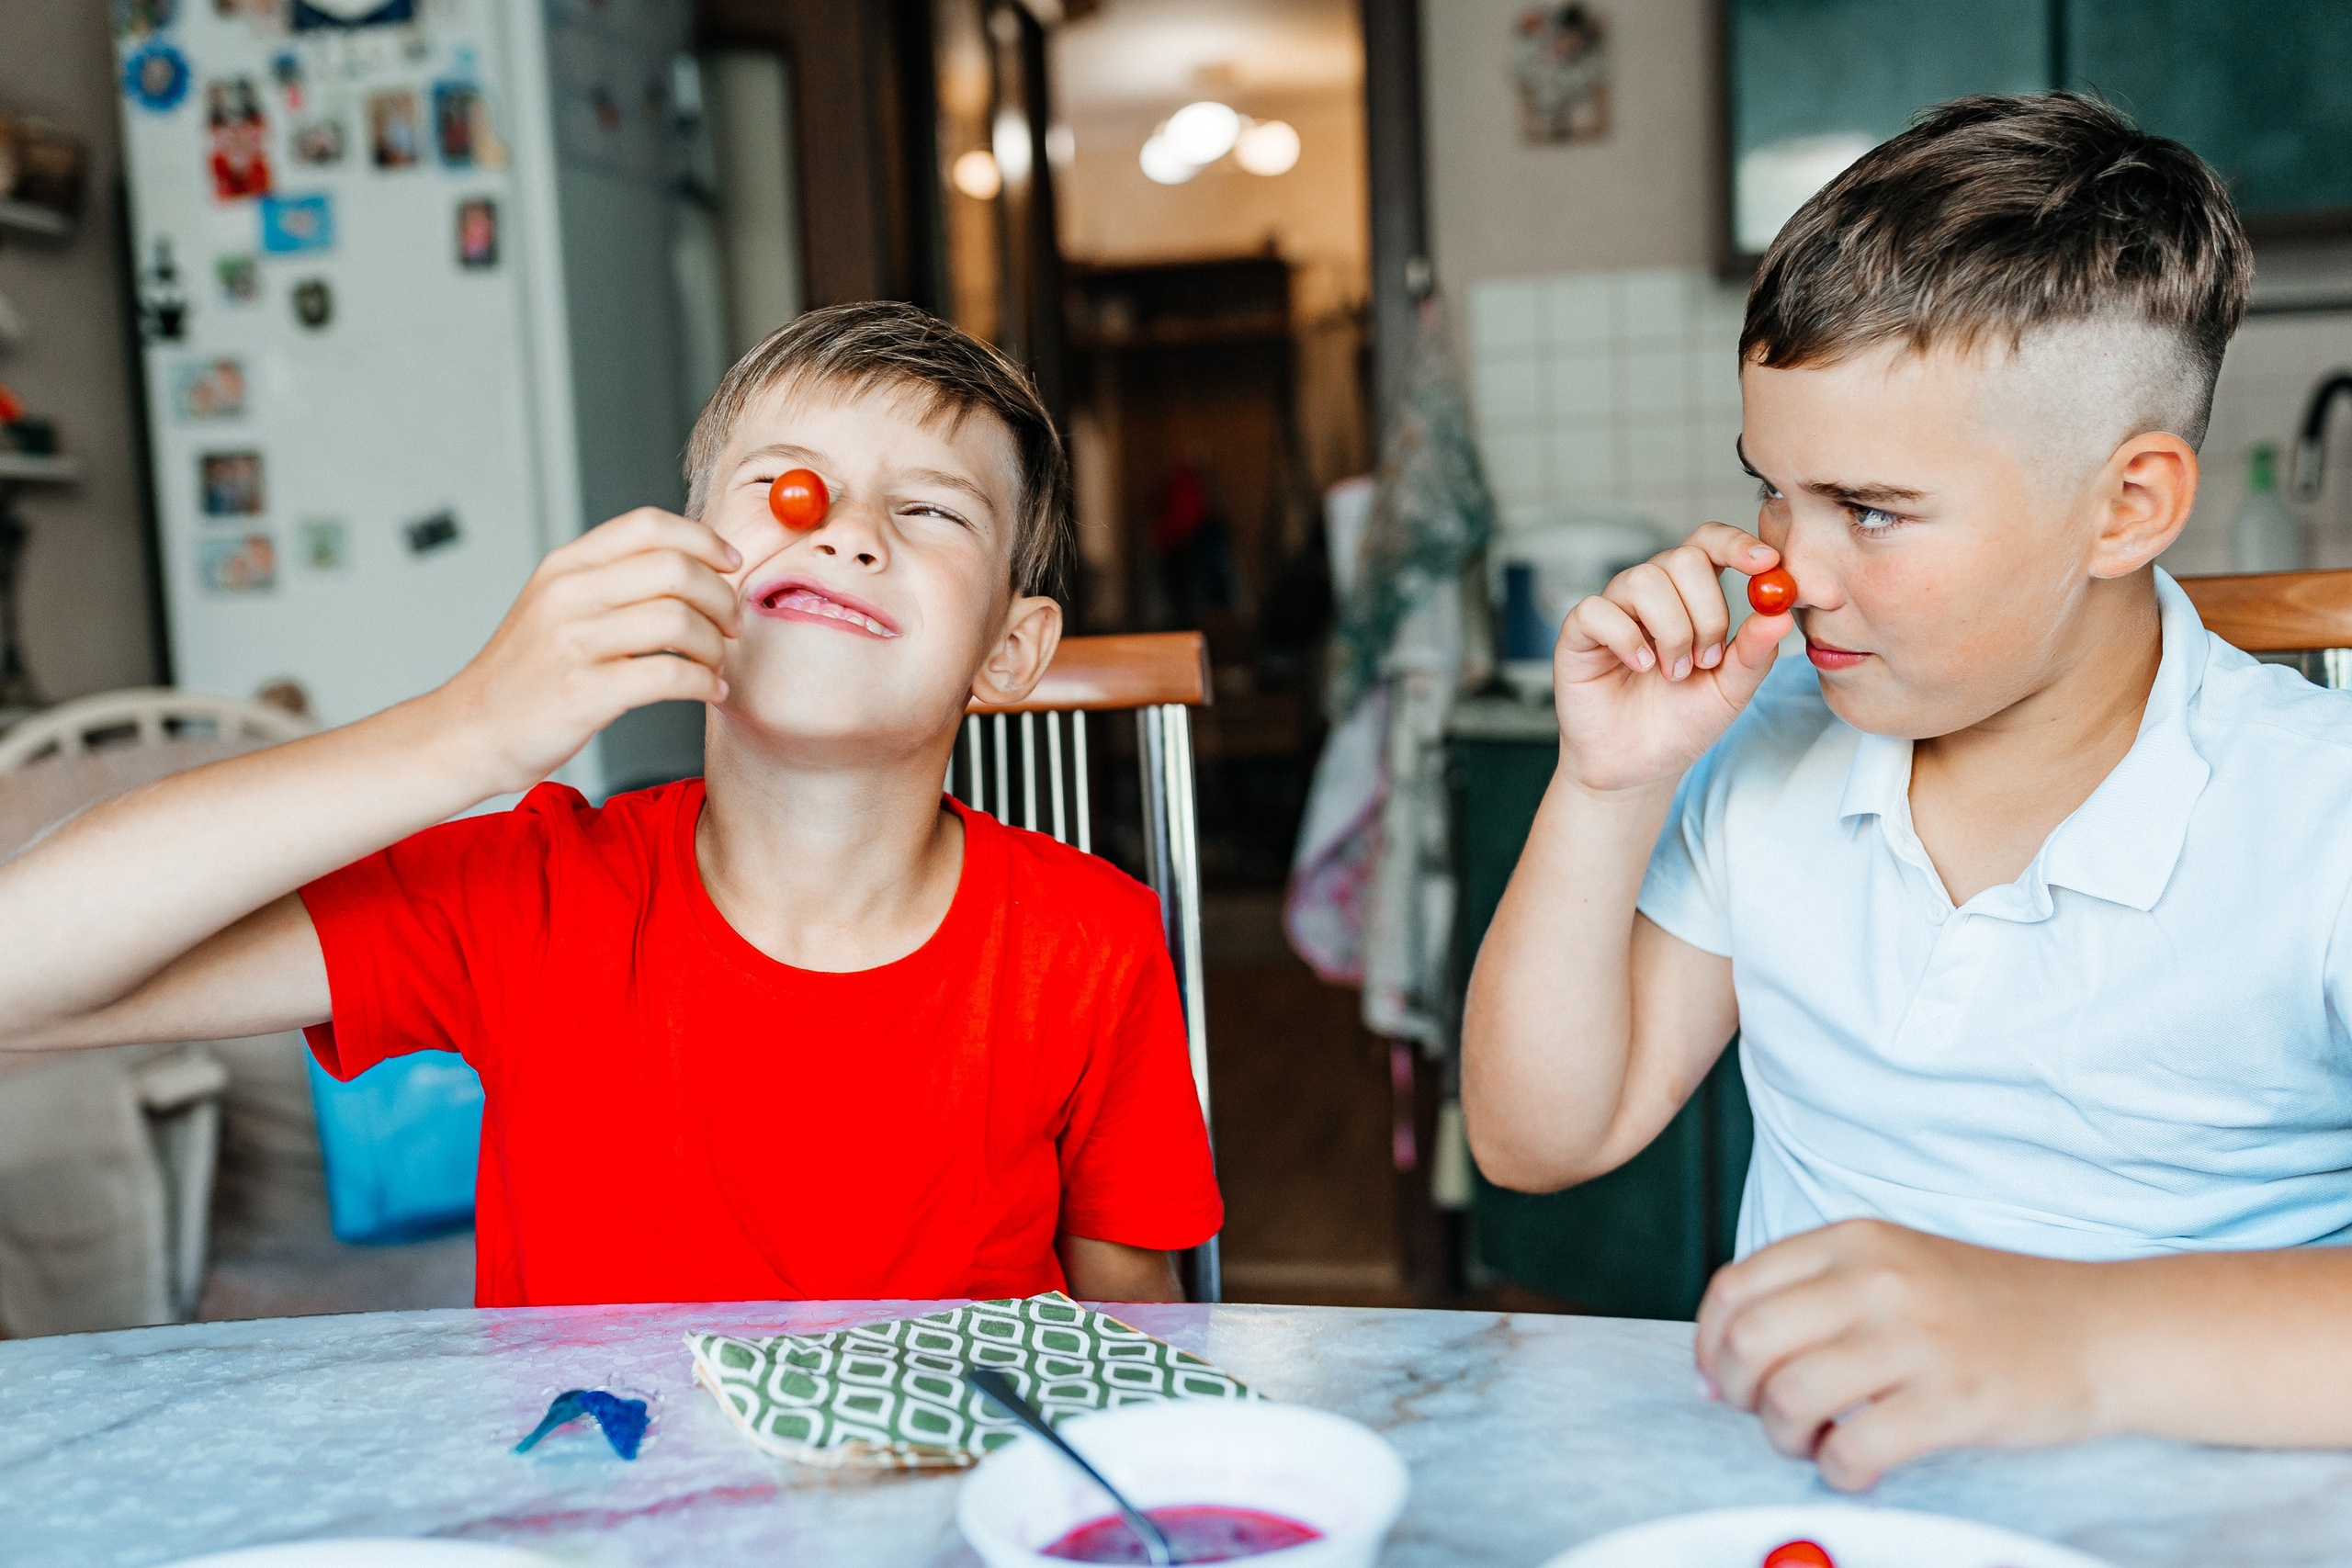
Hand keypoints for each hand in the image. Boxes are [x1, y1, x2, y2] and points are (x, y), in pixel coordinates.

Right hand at [430, 508, 742, 794]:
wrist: (471, 731)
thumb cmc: (526, 673)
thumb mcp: (556, 604)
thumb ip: (613, 579)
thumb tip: (695, 564)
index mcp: (566, 566)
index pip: (649, 525)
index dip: (704, 540)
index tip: (732, 564)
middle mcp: (567, 595)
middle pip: (676, 570)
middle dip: (721, 598)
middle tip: (730, 626)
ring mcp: (573, 642)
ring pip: (678, 621)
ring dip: (714, 646)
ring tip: (715, 665)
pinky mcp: (583, 692)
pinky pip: (669, 675)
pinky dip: (703, 683)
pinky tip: (708, 691)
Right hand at [1553, 523, 1790, 791]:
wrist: (1637, 767)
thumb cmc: (1681, 722)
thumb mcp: (1731, 691)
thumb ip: (1754, 653)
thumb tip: (1779, 615)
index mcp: (1691, 596)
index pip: (1710, 543)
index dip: (1736, 543)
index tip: (1766, 563)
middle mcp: (1651, 594)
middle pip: (1683, 558)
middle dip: (1707, 611)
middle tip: (1707, 660)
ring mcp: (1614, 609)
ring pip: (1644, 580)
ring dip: (1671, 632)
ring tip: (1673, 673)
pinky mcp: (1579, 631)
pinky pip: (1599, 609)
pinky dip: (1627, 639)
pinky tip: (1640, 666)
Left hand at [1694, 1219, 2106, 1489]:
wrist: (2100, 1329)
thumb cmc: (1985, 1307)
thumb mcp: (1893, 1265)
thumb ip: (1812, 1297)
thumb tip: (1718, 1367)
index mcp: (1853, 1240)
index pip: (1734, 1287)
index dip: (1711, 1344)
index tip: (1723, 1380)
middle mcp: (1876, 1279)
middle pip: (1748, 1341)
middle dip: (1739, 1392)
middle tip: (1769, 1415)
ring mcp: (1916, 1338)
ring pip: (1789, 1395)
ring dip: (1784, 1435)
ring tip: (1815, 1442)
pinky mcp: (1954, 1400)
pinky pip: (1853, 1448)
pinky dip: (1838, 1471)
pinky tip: (1858, 1467)